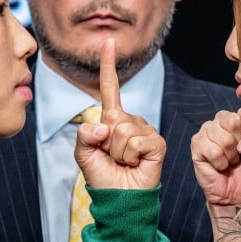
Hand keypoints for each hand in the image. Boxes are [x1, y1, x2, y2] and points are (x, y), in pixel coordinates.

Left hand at [74, 38, 165, 189]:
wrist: (119, 199)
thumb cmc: (102, 177)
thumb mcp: (83, 153)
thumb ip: (84, 134)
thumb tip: (106, 125)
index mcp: (113, 119)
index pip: (110, 88)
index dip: (108, 65)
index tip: (108, 41)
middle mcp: (131, 121)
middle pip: (112, 116)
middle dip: (105, 141)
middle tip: (112, 157)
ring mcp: (146, 131)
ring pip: (122, 129)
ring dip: (116, 151)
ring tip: (122, 162)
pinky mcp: (157, 143)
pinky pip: (135, 141)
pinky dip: (129, 155)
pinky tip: (134, 164)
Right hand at [191, 107, 240, 208]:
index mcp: (239, 117)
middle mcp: (222, 120)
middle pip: (233, 122)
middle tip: (240, 155)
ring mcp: (207, 130)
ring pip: (223, 138)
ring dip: (231, 156)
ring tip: (231, 162)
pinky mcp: (197, 144)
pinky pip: (213, 150)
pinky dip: (220, 163)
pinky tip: (220, 166)